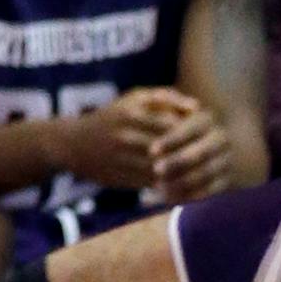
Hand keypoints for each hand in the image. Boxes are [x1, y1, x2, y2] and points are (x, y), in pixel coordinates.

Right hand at [56, 87, 192, 190]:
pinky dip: (170, 184)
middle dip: (190, 154)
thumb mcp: (132, 98)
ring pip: (162, 169)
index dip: (192, 133)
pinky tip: (183, 182)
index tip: (204, 135)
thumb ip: (165, 97)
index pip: (172, 125)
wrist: (73, 144)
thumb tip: (196, 107)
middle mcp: (124, 135)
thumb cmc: (112, 117)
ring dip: (183, 172)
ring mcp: (121, 159)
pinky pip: (153, 185)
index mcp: (130, 113)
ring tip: (201, 171)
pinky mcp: (121, 178)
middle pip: (169, 148)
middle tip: (207, 156)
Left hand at [149, 101, 238, 204]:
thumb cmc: (181, 125)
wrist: (215, 144)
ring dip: (180, 182)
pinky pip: (209, 191)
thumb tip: (158, 106)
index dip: (171, 140)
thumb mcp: (176, 112)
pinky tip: (168, 198)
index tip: (152, 150)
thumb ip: (166, 109)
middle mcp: (220, 139)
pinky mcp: (228, 181)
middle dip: (176, 162)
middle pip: (199, 154)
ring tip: (159, 186)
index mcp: (207, 120)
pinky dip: (189, 196)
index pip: (190, 130)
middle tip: (156, 169)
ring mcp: (226, 161)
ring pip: (204, 174)